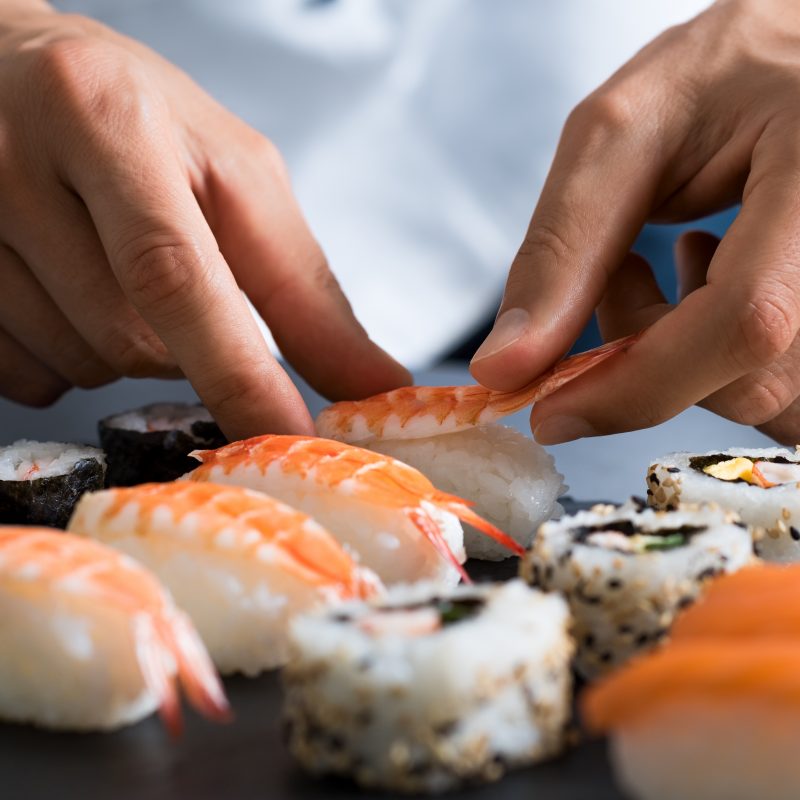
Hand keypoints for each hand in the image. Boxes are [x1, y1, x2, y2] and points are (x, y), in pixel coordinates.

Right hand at [0, 3, 408, 438]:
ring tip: (102, 264)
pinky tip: (55, 288)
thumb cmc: (130, 119)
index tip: (292, 443)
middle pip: (129, 342)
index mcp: (106, 120)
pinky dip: (61, 357)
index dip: (236, 376)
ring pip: (75, 367)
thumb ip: (300, 286)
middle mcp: (11, 164)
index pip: (174, 275)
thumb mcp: (230, 174)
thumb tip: (376, 385)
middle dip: (179, 347)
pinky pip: (19, 374)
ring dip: (119, 349)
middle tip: (167, 277)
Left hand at [470, 0, 799, 445]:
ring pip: (762, 396)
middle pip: (748, 377)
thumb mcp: (621, 136)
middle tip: (620, 274)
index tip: (549, 413)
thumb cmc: (717, 78)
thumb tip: (505, 369)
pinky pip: (780, 392)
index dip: (638, 384)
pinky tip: (713, 294)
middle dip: (644, 360)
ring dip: (679, 358)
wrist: (791, 61)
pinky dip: (718, 367)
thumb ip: (562, 250)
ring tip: (672, 265)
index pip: (746, 319)